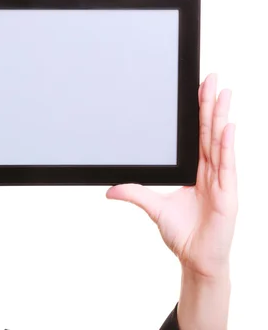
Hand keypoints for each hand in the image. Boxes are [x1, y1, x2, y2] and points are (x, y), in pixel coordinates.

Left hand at [106, 73, 236, 278]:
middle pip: (209, 132)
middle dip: (210, 104)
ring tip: (223, 92)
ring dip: (221, 117)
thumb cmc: (183, 234)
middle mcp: (210, 172)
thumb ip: (135, 193)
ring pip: (219, 143)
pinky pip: (227, 166)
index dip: (198, 113)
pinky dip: (228, 146)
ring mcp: (221, 181)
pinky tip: (228, 127)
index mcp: (197, 171)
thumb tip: (109, 188)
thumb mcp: (154, 207)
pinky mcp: (227, 194)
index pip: (197, 135)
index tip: (197, 90)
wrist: (196, 258)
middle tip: (210, 78)